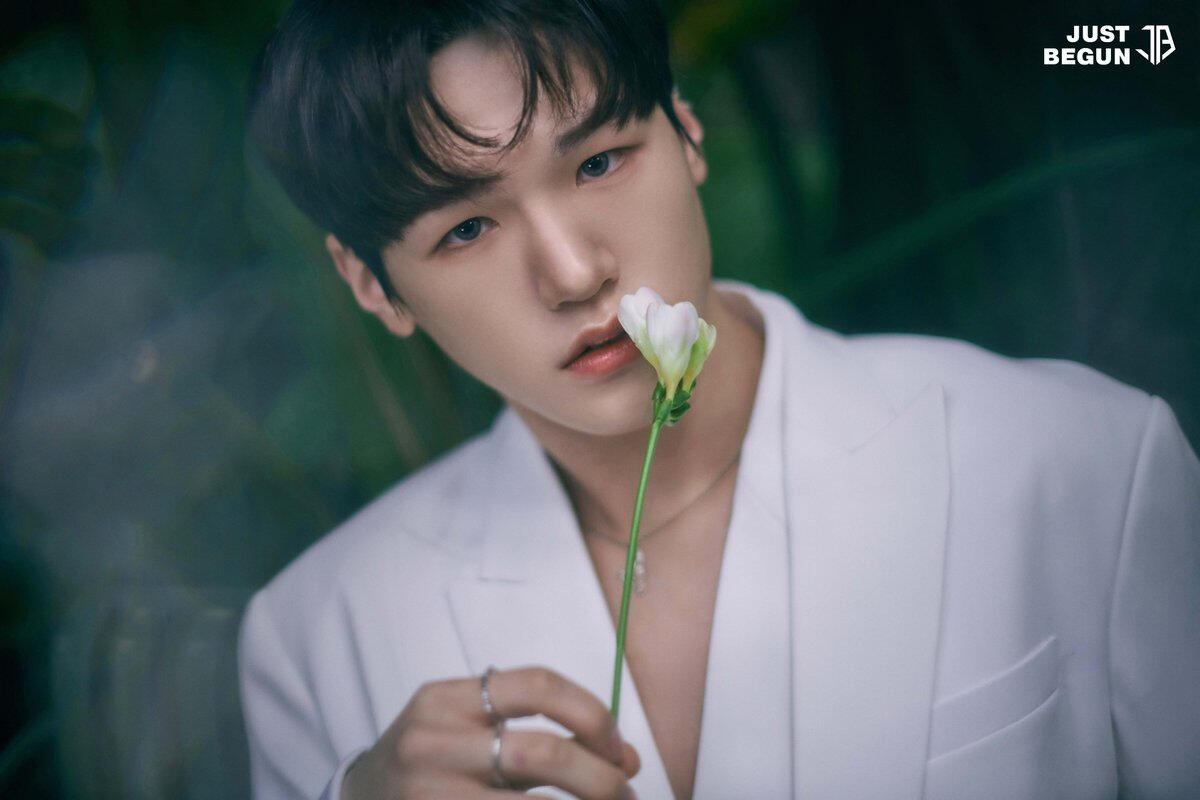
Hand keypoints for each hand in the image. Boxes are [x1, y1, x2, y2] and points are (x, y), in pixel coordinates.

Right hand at [341, 665, 640, 798]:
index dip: (592, 715)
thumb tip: (625, 759)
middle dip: (599, 778)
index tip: (616, 747)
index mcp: (446, 699)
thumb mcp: (468, 729)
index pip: (537, 685)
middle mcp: (433, 742)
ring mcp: (429, 792)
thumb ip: (539, 734)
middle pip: (540, 754)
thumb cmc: (431, 761)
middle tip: (625, 791)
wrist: (360, 798)